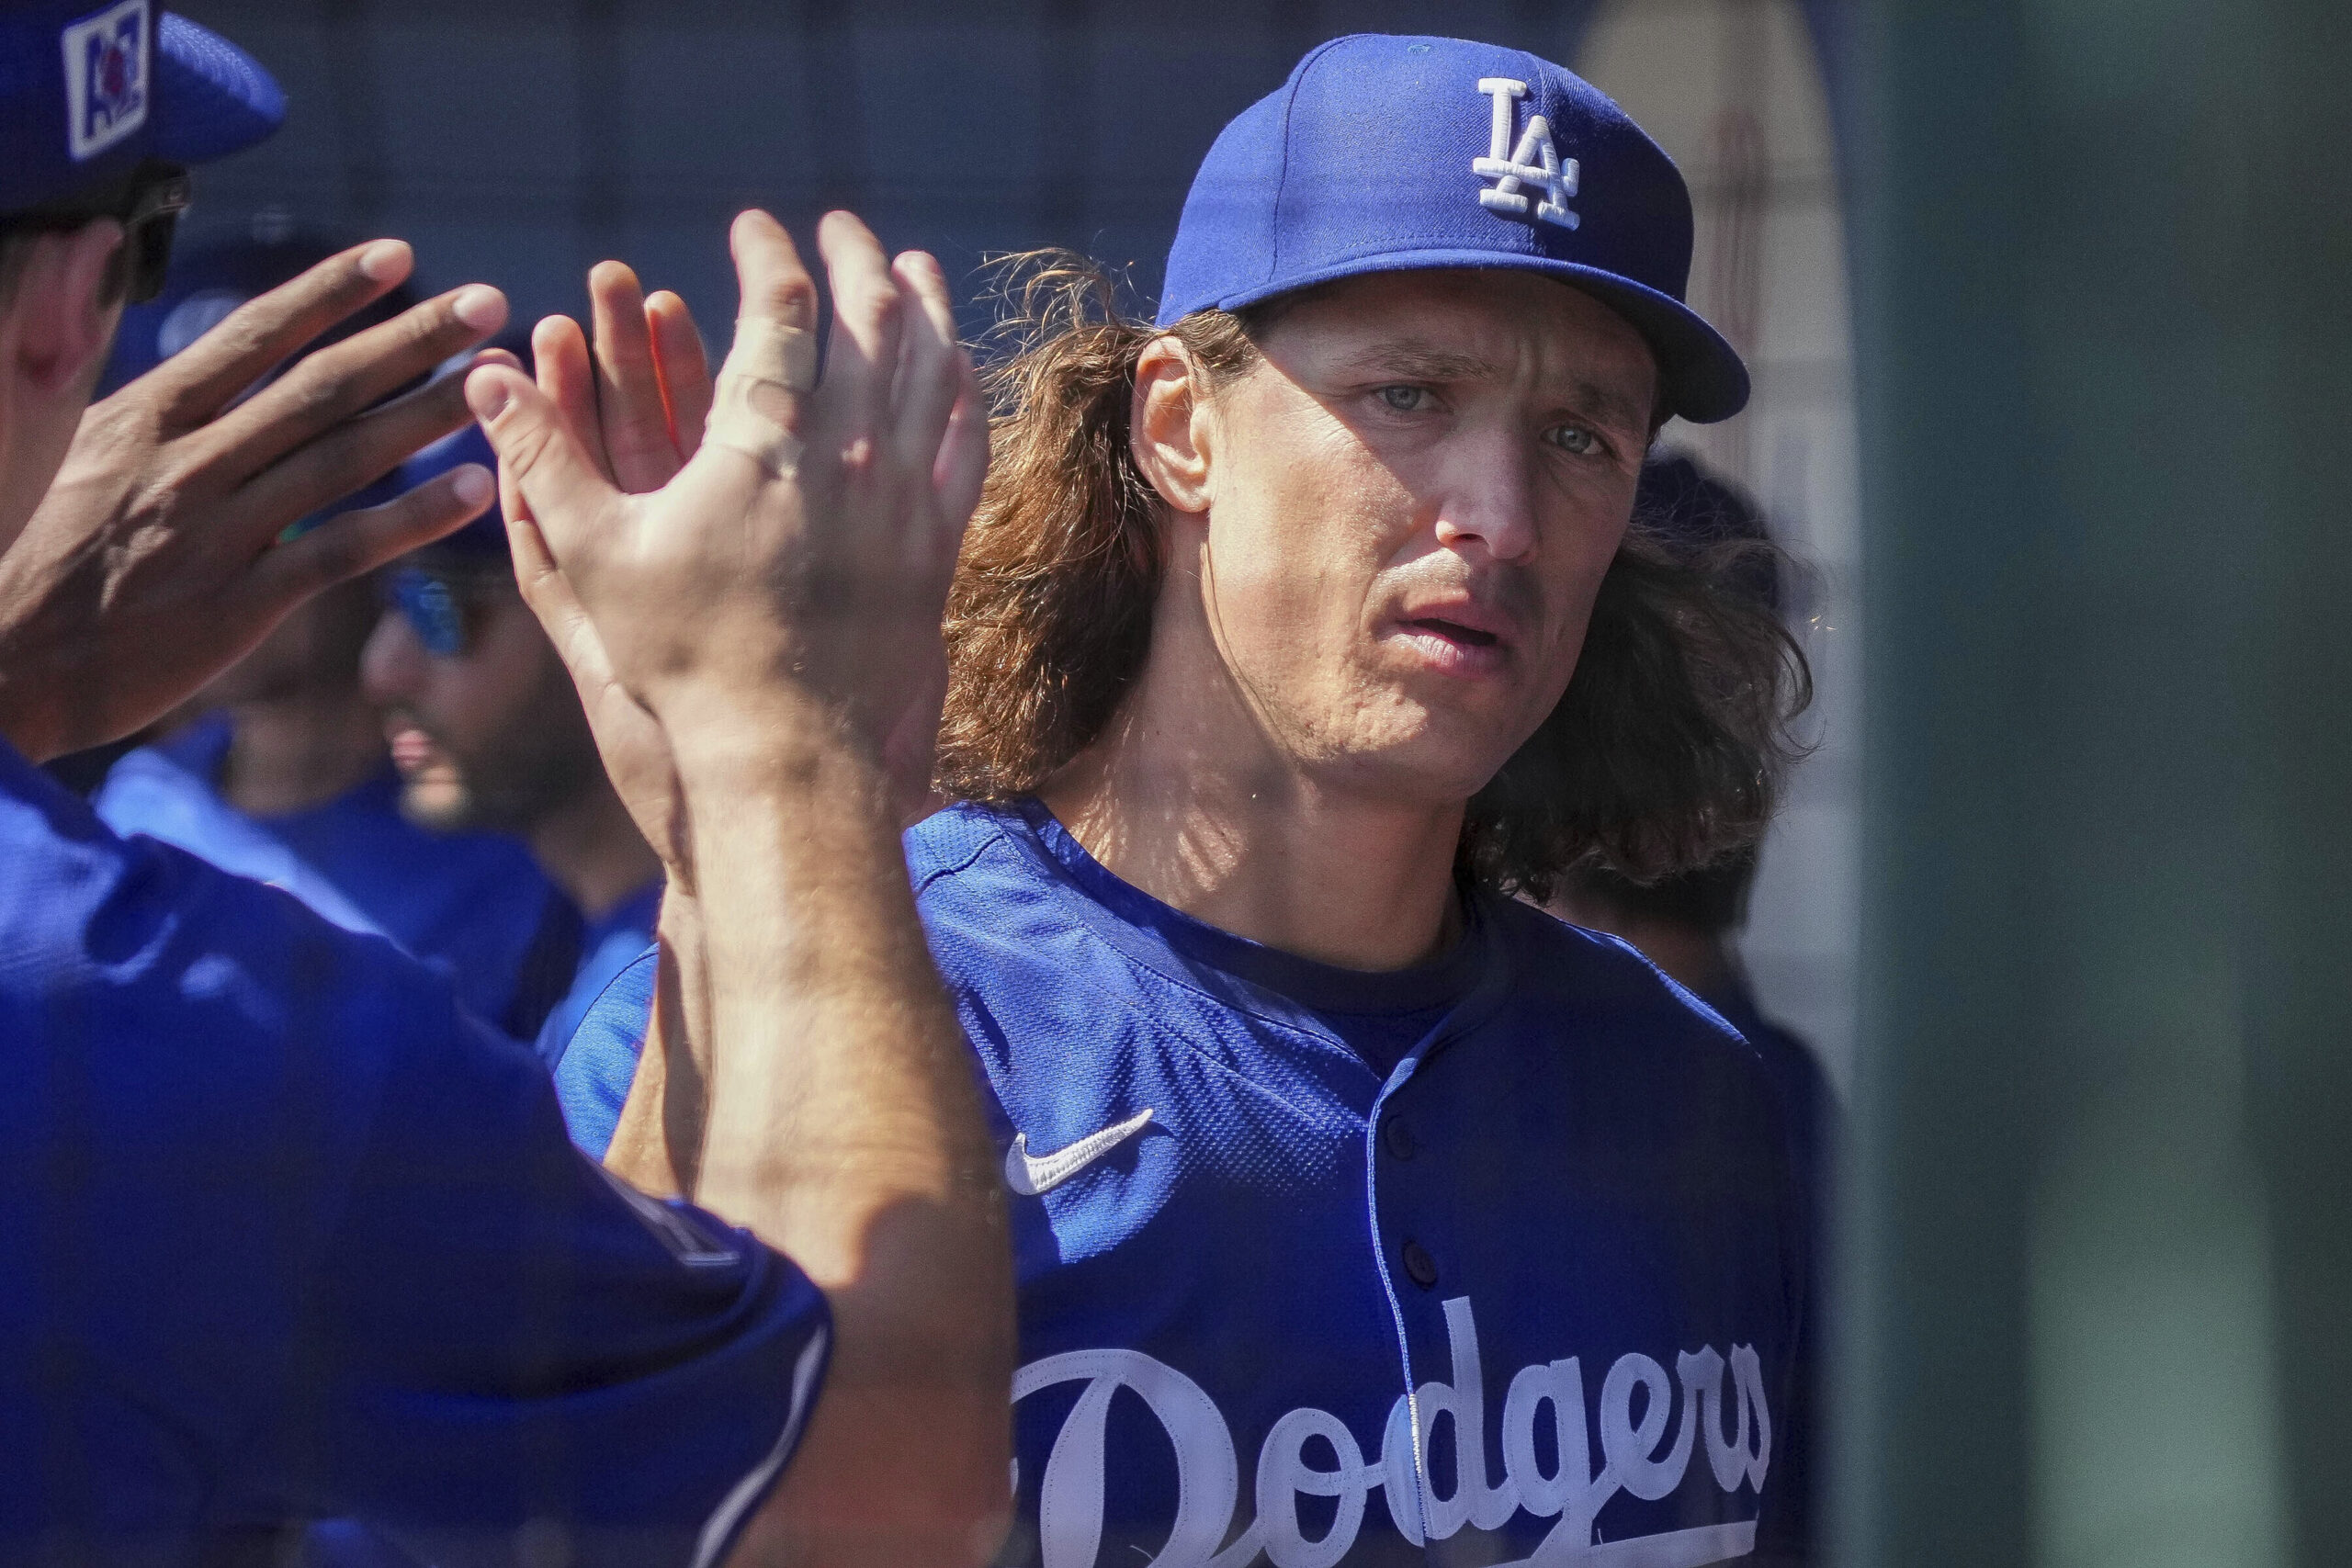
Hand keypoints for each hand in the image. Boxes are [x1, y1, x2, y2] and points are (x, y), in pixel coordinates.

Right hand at [0, 242, 506, 761]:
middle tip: (488, 304)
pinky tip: (474, 490)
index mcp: (145, 417)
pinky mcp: (240, 604)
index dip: (330, 292)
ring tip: (498, 381)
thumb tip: (140, 298)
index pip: (253, 336)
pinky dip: (411, 519)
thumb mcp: (65, 446)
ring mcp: (217, 532)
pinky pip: (343, 551)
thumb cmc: (32, 554)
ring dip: (429, 415)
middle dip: (411, 339)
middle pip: (320, 387)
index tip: (398, 256)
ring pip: (344, 459)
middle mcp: (187, 462)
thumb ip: (129, 383)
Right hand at [468, 211, 986, 798]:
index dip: (767, 254)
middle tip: (839, 230)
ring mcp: (905, 495)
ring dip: (922, 307)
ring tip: (910, 269)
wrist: (790, 752)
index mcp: (767, 438)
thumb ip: (541, 458)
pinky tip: (954, 367)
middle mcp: (851, 451)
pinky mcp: (937, 542)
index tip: (753, 228)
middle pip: (873, 318)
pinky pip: (964, 442)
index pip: (781, 306)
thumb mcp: (595, 556)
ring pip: (931, 368)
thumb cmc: (683, 659)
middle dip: (854, 259)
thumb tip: (483, 380)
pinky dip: (960, 387)